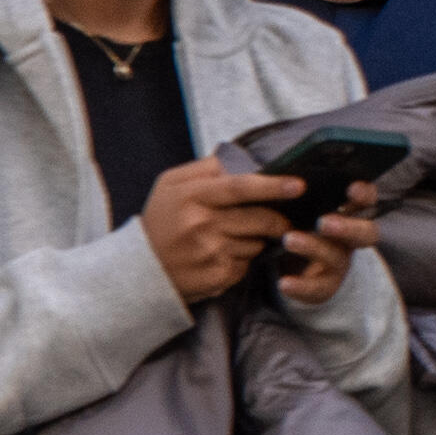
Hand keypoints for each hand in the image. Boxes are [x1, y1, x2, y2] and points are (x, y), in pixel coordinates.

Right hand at [141, 162, 311, 308]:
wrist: (136, 270)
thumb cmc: (160, 221)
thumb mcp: (172, 185)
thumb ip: (208, 167)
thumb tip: (247, 157)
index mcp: (191, 195)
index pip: (241, 187)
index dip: (273, 186)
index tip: (299, 185)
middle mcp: (201, 224)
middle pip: (260, 218)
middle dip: (277, 219)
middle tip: (280, 220)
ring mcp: (209, 253)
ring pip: (256, 242)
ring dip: (255, 240)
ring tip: (229, 240)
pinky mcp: (216, 277)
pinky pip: (246, 264)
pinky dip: (242, 260)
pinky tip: (220, 257)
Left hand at [274, 189, 378, 308]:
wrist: (299, 269)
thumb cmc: (300, 225)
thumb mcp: (305, 208)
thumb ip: (305, 193)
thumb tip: (288, 173)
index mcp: (350, 213)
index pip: (368, 200)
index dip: (364, 194)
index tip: (351, 187)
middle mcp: (352, 239)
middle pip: (366, 233)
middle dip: (348, 227)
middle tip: (323, 222)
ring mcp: (340, 263)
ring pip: (336, 257)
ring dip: (314, 247)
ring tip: (290, 240)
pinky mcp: (324, 287)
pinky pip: (316, 288)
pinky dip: (300, 285)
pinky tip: (284, 282)